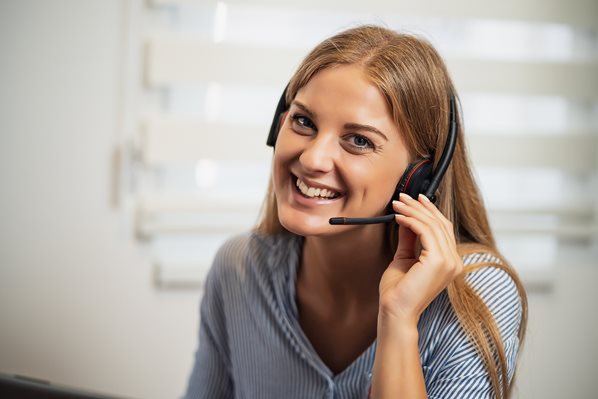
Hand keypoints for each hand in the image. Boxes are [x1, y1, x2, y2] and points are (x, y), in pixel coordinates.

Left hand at [378, 193, 463, 325]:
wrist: (395, 311)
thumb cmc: (398, 291)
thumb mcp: (405, 258)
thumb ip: (410, 239)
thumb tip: (407, 219)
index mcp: (450, 263)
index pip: (444, 229)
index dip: (430, 211)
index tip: (415, 199)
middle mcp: (454, 262)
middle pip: (440, 224)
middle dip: (420, 207)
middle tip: (403, 197)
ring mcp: (449, 262)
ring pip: (433, 225)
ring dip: (413, 211)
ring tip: (398, 204)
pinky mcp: (438, 261)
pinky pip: (425, 231)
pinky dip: (411, 220)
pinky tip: (399, 217)